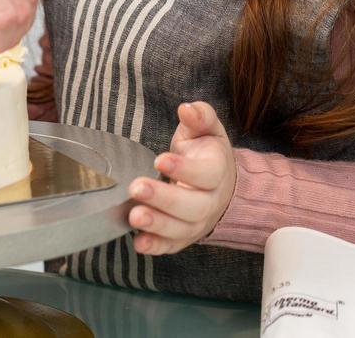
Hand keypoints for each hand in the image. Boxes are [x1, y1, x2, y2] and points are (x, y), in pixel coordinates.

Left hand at [126, 101, 236, 255]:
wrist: (221, 186)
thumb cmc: (207, 154)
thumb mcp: (207, 130)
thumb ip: (200, 116)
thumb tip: (187, 108)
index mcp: (218, 171)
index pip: (206, 174)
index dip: (185, 169)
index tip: (159, 159)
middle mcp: (210, 202)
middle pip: (193, 206)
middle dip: (164, 199)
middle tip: (136, 187)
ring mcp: (197, 223)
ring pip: (181, 229)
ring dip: (157, 224)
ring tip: (134, 215)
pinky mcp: (182, 237)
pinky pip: (171, 246)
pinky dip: (155, 246)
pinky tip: (138, 242)